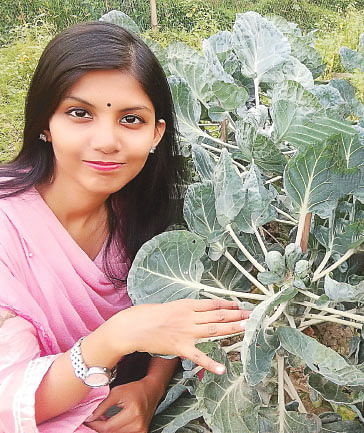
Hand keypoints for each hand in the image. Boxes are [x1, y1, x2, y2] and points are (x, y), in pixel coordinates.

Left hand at [84, 377, 161, 432]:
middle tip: (94, 419)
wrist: (151, 391)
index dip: (95, 424)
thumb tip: (90, 416)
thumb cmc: (135, 389)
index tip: (88, 420)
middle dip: (100, 427)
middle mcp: (138, 425)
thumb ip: (103, 405)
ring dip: (108, 429)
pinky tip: (113, 424)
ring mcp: (141, 431)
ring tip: (104, 420)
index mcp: (133, 413)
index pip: (108, 427)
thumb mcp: (117, 392)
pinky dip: (116, 430)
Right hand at [104, 298, 249, 374]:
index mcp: (186, 305)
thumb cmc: (148, 314)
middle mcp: (189, 317)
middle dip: (237, 315)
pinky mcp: (180, 347)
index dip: (229, 304)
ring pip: (214, 330)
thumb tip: (200, 311)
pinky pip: (198, 356)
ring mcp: (186, 332)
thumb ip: (186, 309)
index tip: (240, 305)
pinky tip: (223, 369)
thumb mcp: (170, 305)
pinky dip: (211, 364)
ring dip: (232, 329)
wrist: (133, 326)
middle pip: (218, 315)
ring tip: (247, 328)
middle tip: (253, 315)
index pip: (213, 303)